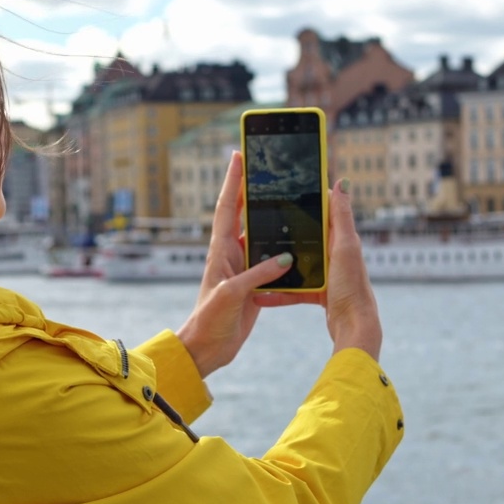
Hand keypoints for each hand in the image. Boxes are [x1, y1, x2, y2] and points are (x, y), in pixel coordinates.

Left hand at [176, 151, 292, 376]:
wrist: (205, 349)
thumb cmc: (209, 321)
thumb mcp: (232, 295)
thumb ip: (257, 275)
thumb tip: (285, 259)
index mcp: (220, 251)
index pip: (226, 207)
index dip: (232, 180)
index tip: (238, 154)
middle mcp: (230, 255)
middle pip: (242, 214)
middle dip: (251, 189)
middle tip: (265, 167)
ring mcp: (241, 269)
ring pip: (258, 235)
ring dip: (269, 218)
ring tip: (286, 197)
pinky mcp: (253, 284)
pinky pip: (269, 260)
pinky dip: (282, 250)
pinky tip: (297, 243)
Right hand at [255, 178, 381, 360]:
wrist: (353, 326)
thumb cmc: (351, 286)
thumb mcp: (344, 247)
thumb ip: (341, 217)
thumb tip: (342, 181)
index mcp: (342, 239)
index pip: (325, 211)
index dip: (308, 200)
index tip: (286, 191)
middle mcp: (336, 254)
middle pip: (307, 238)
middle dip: (285, 232)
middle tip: (261, 224)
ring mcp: (327, 274)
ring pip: (298, 265)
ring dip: (278, 267)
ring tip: (256, 263)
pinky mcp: (320, 293)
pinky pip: (295, 290)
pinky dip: (280, 293)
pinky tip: (261, 296)